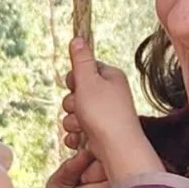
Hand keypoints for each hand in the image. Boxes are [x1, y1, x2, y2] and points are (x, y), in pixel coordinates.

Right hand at [61, 39, 161, 185]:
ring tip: (82, 127)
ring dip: (72, 120)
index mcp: (110, 76)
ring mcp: (105, 114)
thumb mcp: (88, 81)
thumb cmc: (104, 113)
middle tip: (80, 108)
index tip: (76, 86)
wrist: (117, 149)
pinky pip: (78, 130)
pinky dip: (76, 135)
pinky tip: (79, 140)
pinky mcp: (99, 132)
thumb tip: (78, 38)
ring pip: (75, 113)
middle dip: (72, 103)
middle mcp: (110, 94)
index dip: (75, 79)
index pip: (84, 69)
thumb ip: (81, 60)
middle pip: (77, 92)